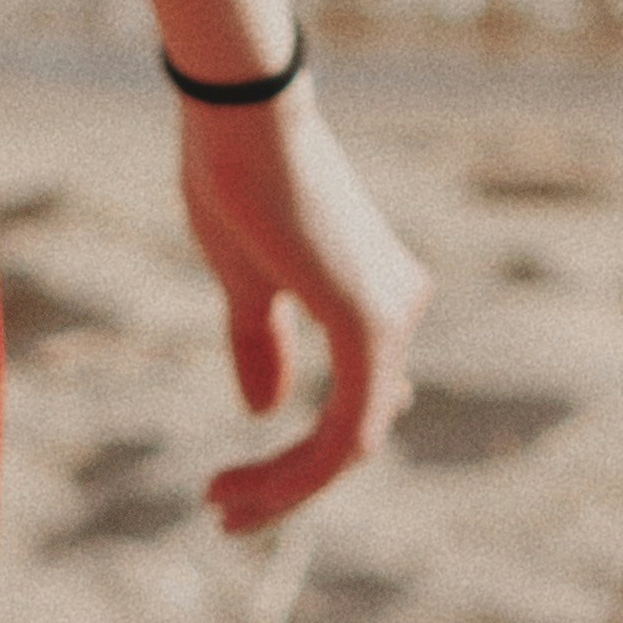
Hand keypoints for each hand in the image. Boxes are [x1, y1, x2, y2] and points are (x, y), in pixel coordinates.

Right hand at [177, 84, 430, 530]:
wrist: (241, 112)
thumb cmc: (235, 174)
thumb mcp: (244, 276)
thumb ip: (262, 341)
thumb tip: (262, 410)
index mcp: (373, 289)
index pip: (354, 399)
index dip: (302, 455)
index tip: (235, 482)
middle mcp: (400, 306)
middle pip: (352, 430)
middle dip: (289, 484)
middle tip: (223, 510)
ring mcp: (394, 320)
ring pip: (348, 442)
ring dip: (285, 487)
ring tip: (221, 505)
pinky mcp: (372, 331)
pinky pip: (344, 434)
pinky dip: (295, 473)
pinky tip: (243, 488)